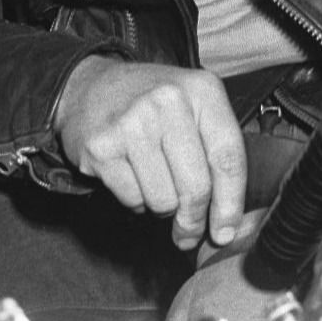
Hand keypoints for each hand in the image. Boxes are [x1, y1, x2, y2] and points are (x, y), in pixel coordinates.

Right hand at [51, 56, 247, 250]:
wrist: (89, 87)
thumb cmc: (151, 105)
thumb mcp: (195, 107)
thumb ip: (220, 152)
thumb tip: (232, 222)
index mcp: (202, 90)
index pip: (228, 158)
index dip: (230, 204)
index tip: (226, 232)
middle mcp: (168, 101)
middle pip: (196, 186)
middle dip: (194, 220)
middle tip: (189, 233)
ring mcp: (131, 123)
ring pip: (163, 200)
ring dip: (161, 206)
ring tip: (154, 184)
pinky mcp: (102, 147)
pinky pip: (132, 199)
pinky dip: (135, 200)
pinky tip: (131, 177)